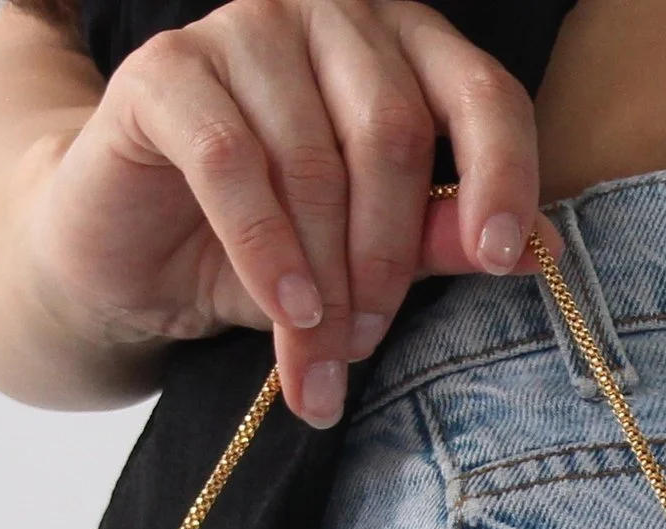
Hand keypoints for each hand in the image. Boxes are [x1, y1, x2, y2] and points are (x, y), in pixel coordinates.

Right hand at [25, 0, 540, 424]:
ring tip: (319, 357)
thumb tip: (536, 253)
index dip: (504, 174)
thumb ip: (435, 241)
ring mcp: (244, 29)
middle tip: (367, 344)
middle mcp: (329, 16)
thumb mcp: (360, 259)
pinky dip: (265, 248)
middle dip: (386, 258)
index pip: (482, 93)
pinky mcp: (166, 69)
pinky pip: (231, 162)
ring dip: (324, 276)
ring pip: (314, 159)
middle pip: (394, 133)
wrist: (129, 264)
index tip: (506, 258)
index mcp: (400, 46)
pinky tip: (283, 309)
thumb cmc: (258, 253)